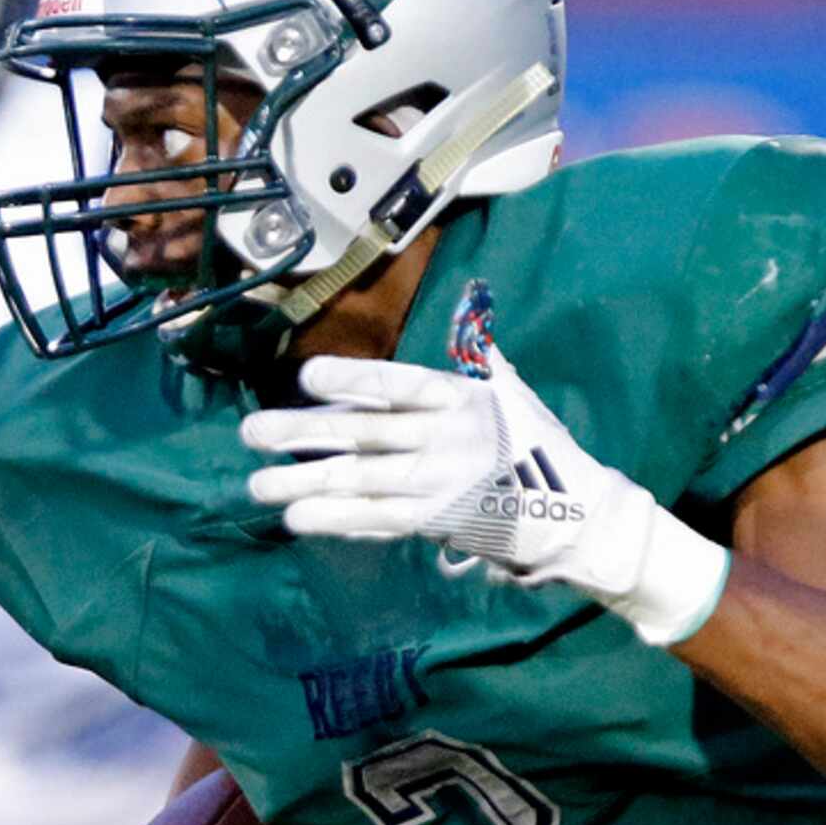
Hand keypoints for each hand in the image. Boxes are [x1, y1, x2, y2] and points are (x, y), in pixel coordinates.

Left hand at [240, 350, 728, 644]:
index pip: (398, 386)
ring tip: (258, 485)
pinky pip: (379, 521)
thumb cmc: (536, 446)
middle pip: (364, 438)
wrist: (575, 512)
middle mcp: (445, 441)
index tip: (305, 378)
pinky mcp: (436, 525)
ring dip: (305, 484)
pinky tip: (298, 519)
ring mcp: (439, 486)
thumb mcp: (513, 392)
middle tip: (250, 434)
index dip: (352, 382)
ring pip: (362, 484)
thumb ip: (480, 353)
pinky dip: (338, 521)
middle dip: (302, 435)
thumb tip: (471, 299)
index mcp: (460, 400)